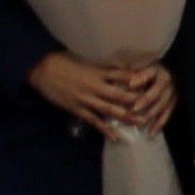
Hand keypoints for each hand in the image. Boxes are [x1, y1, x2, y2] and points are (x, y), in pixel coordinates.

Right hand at [36, 51, 174, 134]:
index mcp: (97, 71)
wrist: (41, 69)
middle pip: (121, 96)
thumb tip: (117, 65)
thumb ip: (100, 64)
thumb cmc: (62, 60)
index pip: (123, 76)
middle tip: (153, 107)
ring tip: (141, 122)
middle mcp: (95, 86)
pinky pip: (94, 121)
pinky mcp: (77, 109)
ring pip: (111, 110)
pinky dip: (105, 129)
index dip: (138, 80)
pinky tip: (115, 136)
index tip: (151, 83)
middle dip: (138, 102)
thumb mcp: (84, 58)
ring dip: (127, 117)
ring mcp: (86, 99)